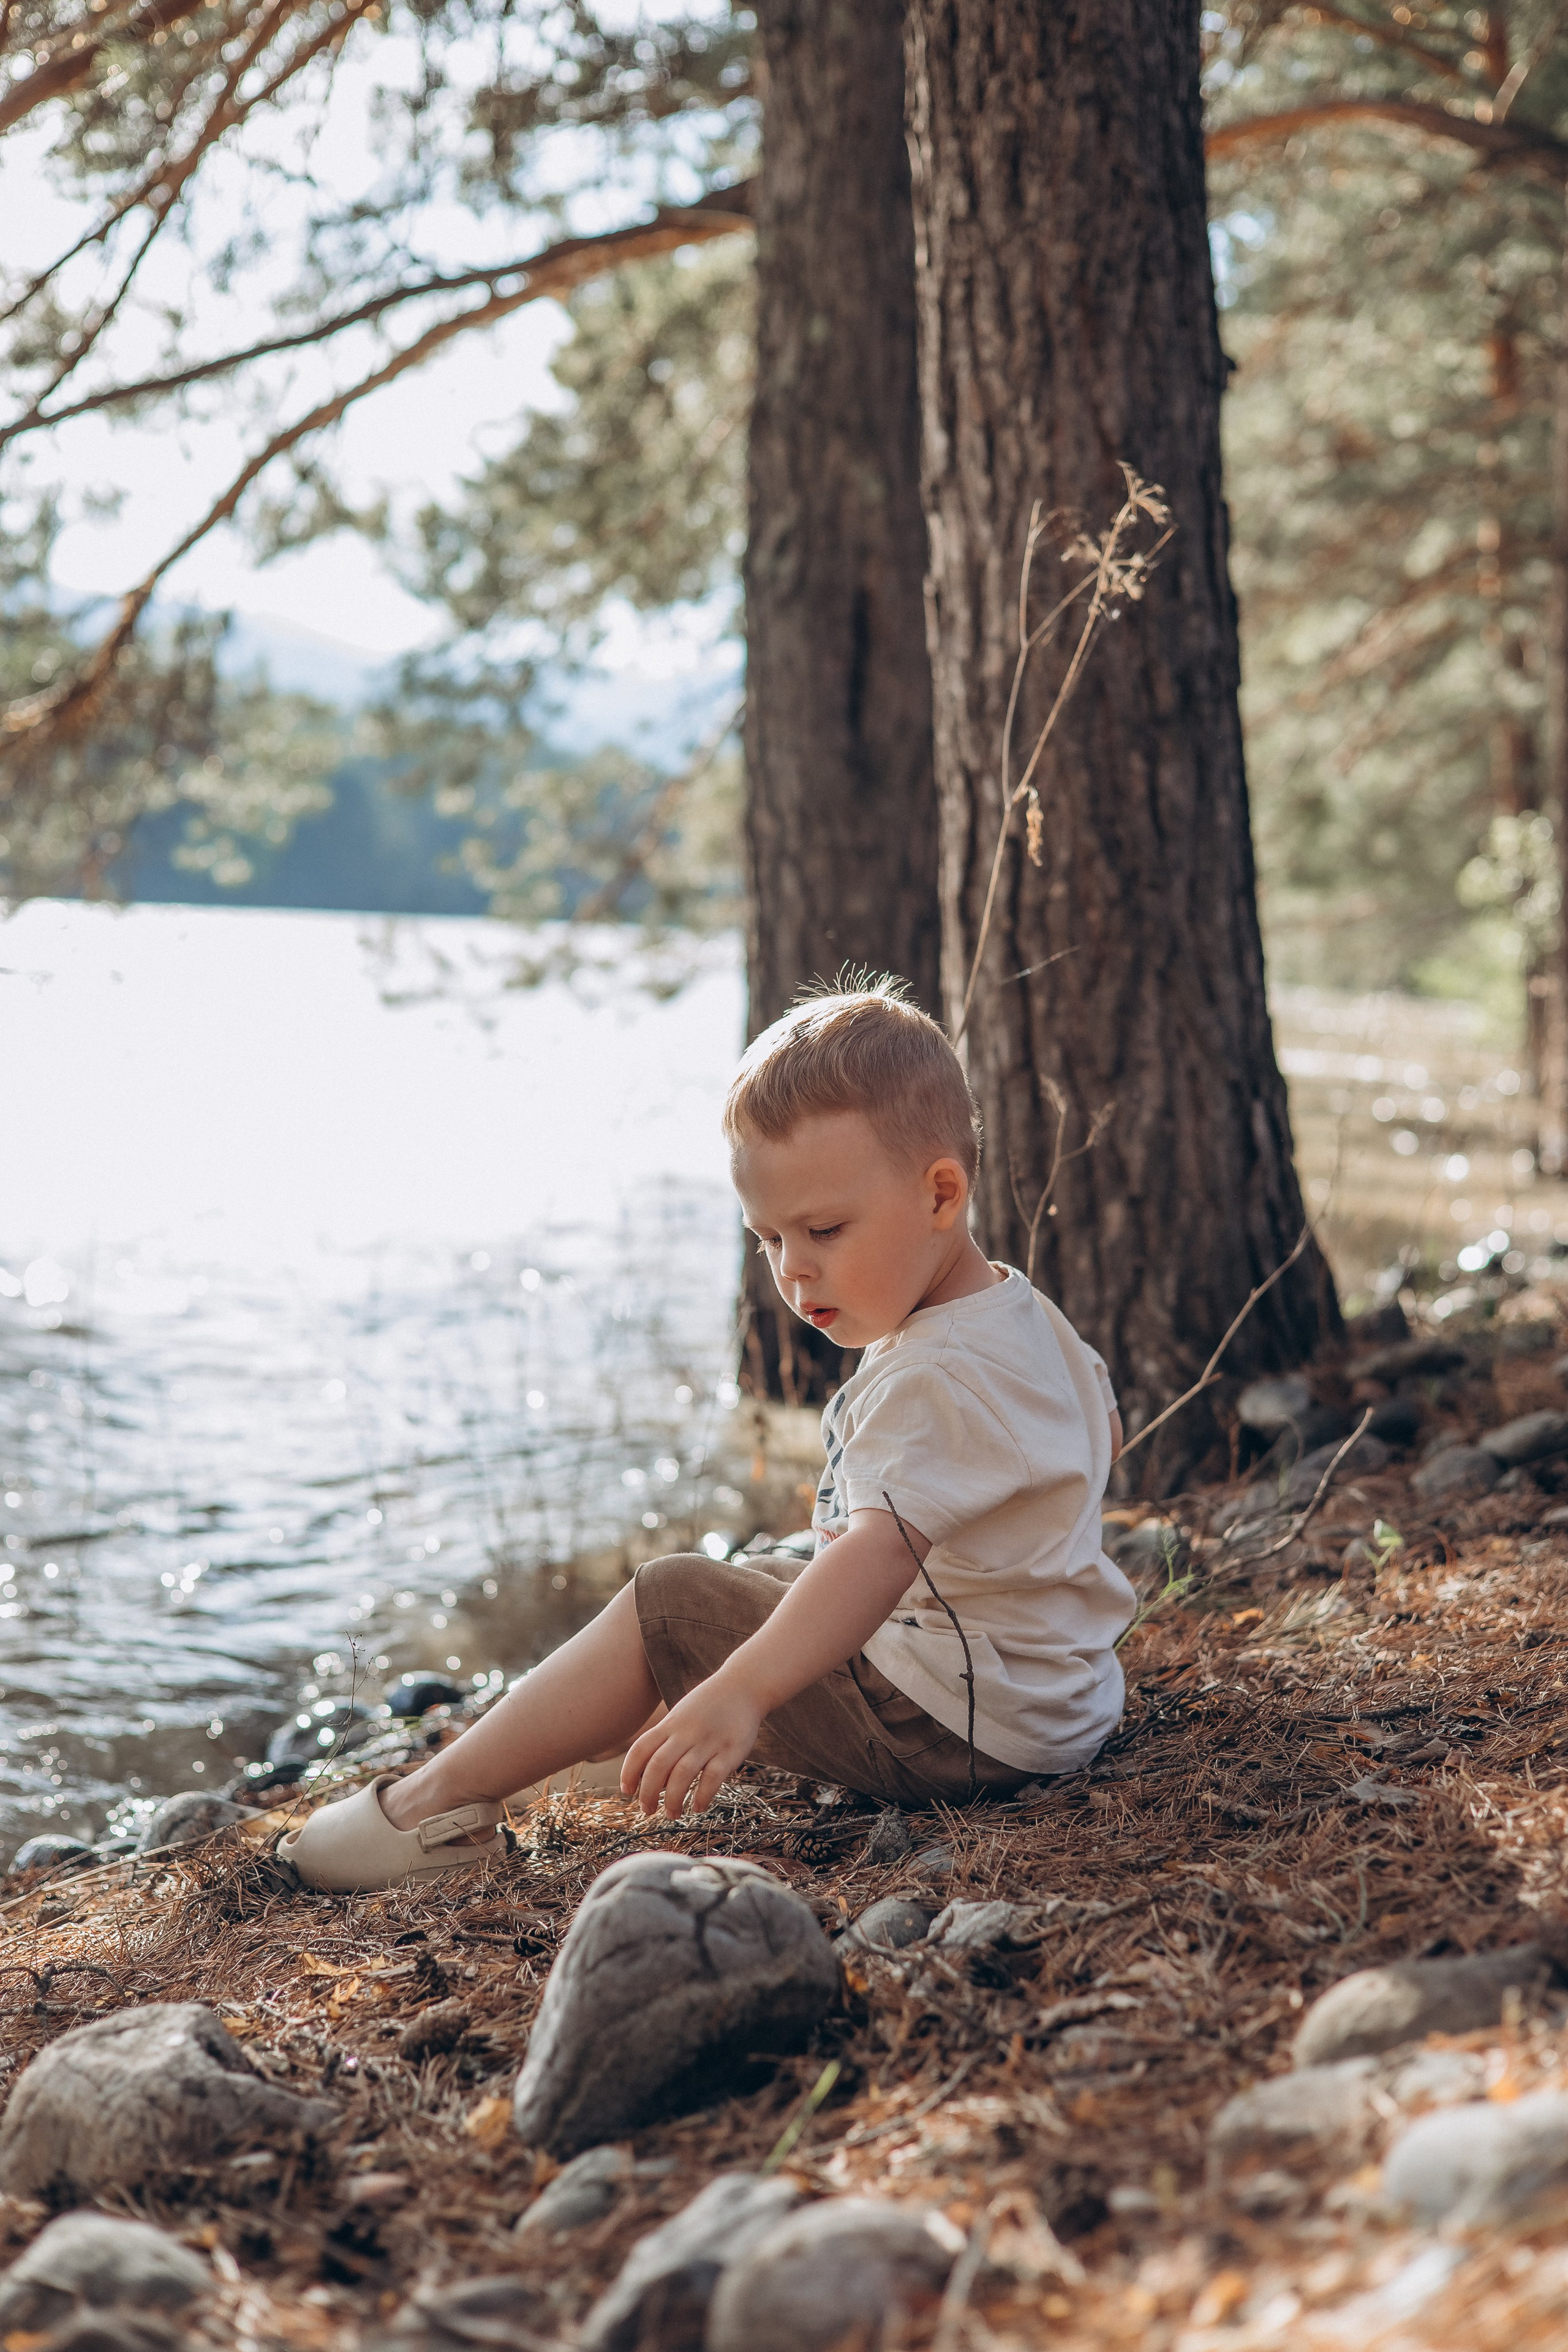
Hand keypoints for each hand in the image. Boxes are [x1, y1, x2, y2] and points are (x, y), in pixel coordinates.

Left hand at [620, 1673, 761, 1816]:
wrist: (744, 1685)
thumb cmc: (709, 1706)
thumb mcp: (681, 1716)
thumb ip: (666, 1741)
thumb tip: (654, 1780)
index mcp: (671, 1724)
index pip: (640, 1749)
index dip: (629, 1772)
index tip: (627, 1791)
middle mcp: (686, 1732)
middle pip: (658, 1766)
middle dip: (648, 1793)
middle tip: (647, 1810)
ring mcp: (709, 1741)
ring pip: (682, 1775)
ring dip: (673, 1800)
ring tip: (672, 1814)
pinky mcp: (731, 1750)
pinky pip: (713, 1777)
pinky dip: (702, 1796)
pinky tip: (698, 1807)